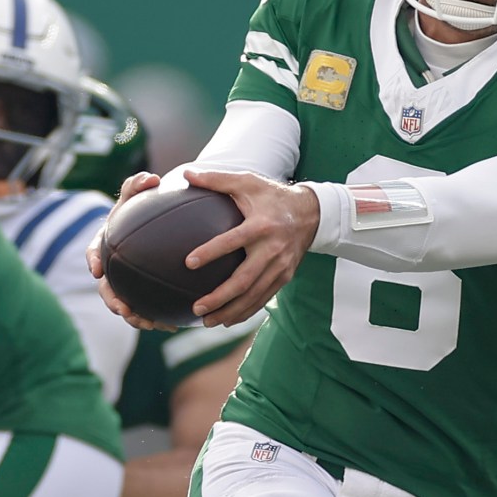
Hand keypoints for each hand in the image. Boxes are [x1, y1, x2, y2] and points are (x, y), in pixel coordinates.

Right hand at [91, 171, 180, 330]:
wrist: (156, 221)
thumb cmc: (142, 204)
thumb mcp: (138, 190)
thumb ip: (138, 183)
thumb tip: (150, 179)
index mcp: (105, 244)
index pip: (94, 252)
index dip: (94, 261)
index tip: (98, 270)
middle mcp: (113, 267)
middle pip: (107, 288)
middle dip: (113, 301)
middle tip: (123, 309)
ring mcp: (126, 282)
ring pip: (126, 304)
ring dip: (135, 317)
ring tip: (148, 323)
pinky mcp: (142, 292)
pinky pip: (146, 308)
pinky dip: (155, 317)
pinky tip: (170, 324)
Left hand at [181, 168, 318, 327]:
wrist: (310, 213)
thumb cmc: (271, 196)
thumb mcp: (247, 182)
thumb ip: (217, 179)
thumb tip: (185, 174)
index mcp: (261, 225)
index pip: (233, 240)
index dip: (212, 251)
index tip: (189, 262)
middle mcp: (273, 249)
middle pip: (244, 280)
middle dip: (220, 297)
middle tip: (197, 308)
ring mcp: (281, 267)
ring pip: (253, 296)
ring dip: (230, 311)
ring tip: (207, 322)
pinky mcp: (285, 277)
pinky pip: (263, 299)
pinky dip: (245, 312)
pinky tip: (226, 320)